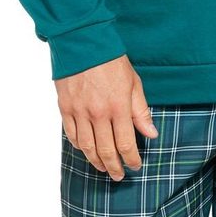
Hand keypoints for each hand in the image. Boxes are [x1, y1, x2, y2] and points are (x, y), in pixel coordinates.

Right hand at [56, 54, 158, 178]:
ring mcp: (79, 111)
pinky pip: (71, 134)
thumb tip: (150, 134)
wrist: (82, 41)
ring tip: (103, 168)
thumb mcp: (133, 83)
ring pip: (86, 147)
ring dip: (96, 161)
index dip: (131, 158)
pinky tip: (86, 150)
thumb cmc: (111, 60)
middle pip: (105, 150)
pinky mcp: (64, 107)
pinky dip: (79, 146)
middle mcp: (97, 113)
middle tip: (118, 176)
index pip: (126, 143)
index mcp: (118, 107)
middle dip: (114, 166)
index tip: (135, 166)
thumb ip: (141, 111)